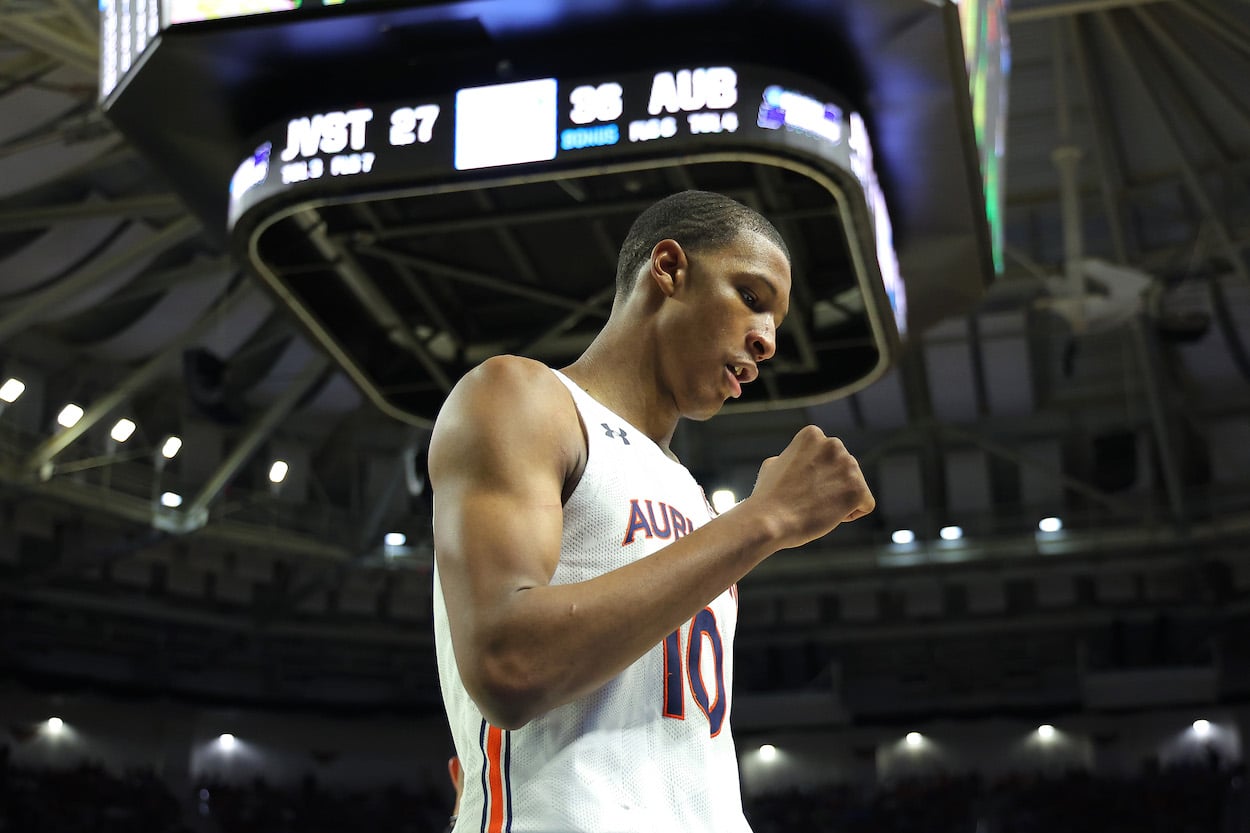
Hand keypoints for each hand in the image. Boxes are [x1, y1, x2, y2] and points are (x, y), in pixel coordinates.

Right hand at [747, 425, 874, 549]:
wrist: (769, 520)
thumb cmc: (768, 497)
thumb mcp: (774, 464)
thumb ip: (794, 458)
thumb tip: (801, 461)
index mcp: (813, 435)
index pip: (828, 458)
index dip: (815, 477)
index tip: (799, 487)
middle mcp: (834, 444)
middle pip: (844, 471)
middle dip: (830, 487)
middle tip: (807, 499)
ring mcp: (848, 466)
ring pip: (855, 487)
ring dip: (839, 500)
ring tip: (816, 506)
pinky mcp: (858, 489)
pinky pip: (865, 504)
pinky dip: (850, 514)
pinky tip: (829, 514)